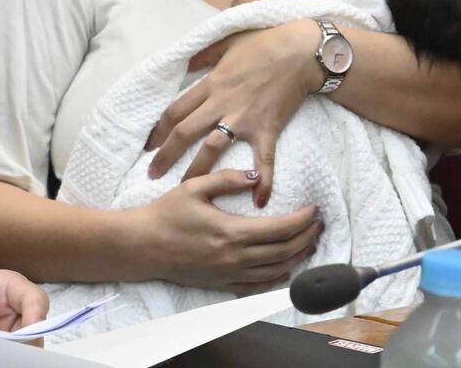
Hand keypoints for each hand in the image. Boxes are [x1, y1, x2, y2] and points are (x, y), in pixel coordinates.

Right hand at [142, 169, 321, 293]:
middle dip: (306, 237)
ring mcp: (228, 274)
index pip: (279, 229)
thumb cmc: (166, 214)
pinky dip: (278, 277)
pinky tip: (286, 267)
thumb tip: (256, 175)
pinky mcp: (221, 284)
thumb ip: (227, 178)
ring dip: (298, 256)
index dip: (301, 220)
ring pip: (275, 271)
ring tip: (310, 242)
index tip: (314, 209)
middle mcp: (234, 257)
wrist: (142, 247)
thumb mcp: (194, 187)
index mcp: (230, 232)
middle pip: (283, 251)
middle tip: (319, 223)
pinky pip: (258, 285)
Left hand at [146, 20, 322, 206]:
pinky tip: (259, 201)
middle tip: (152, 174)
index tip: (149, 144)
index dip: (159, 129)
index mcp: (211, 83)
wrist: (299, 52)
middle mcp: (222, 104)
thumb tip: (183, 64)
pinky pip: (263, 160)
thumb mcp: (227, 41)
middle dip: (166, 156)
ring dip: (196, 171)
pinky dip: (262, 181)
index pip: (176, 110)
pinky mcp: (267, 129)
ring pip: (212, 149)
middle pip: (185, 133)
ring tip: (185, 189)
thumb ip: (203, 54)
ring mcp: (244, 119)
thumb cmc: (264, 43)